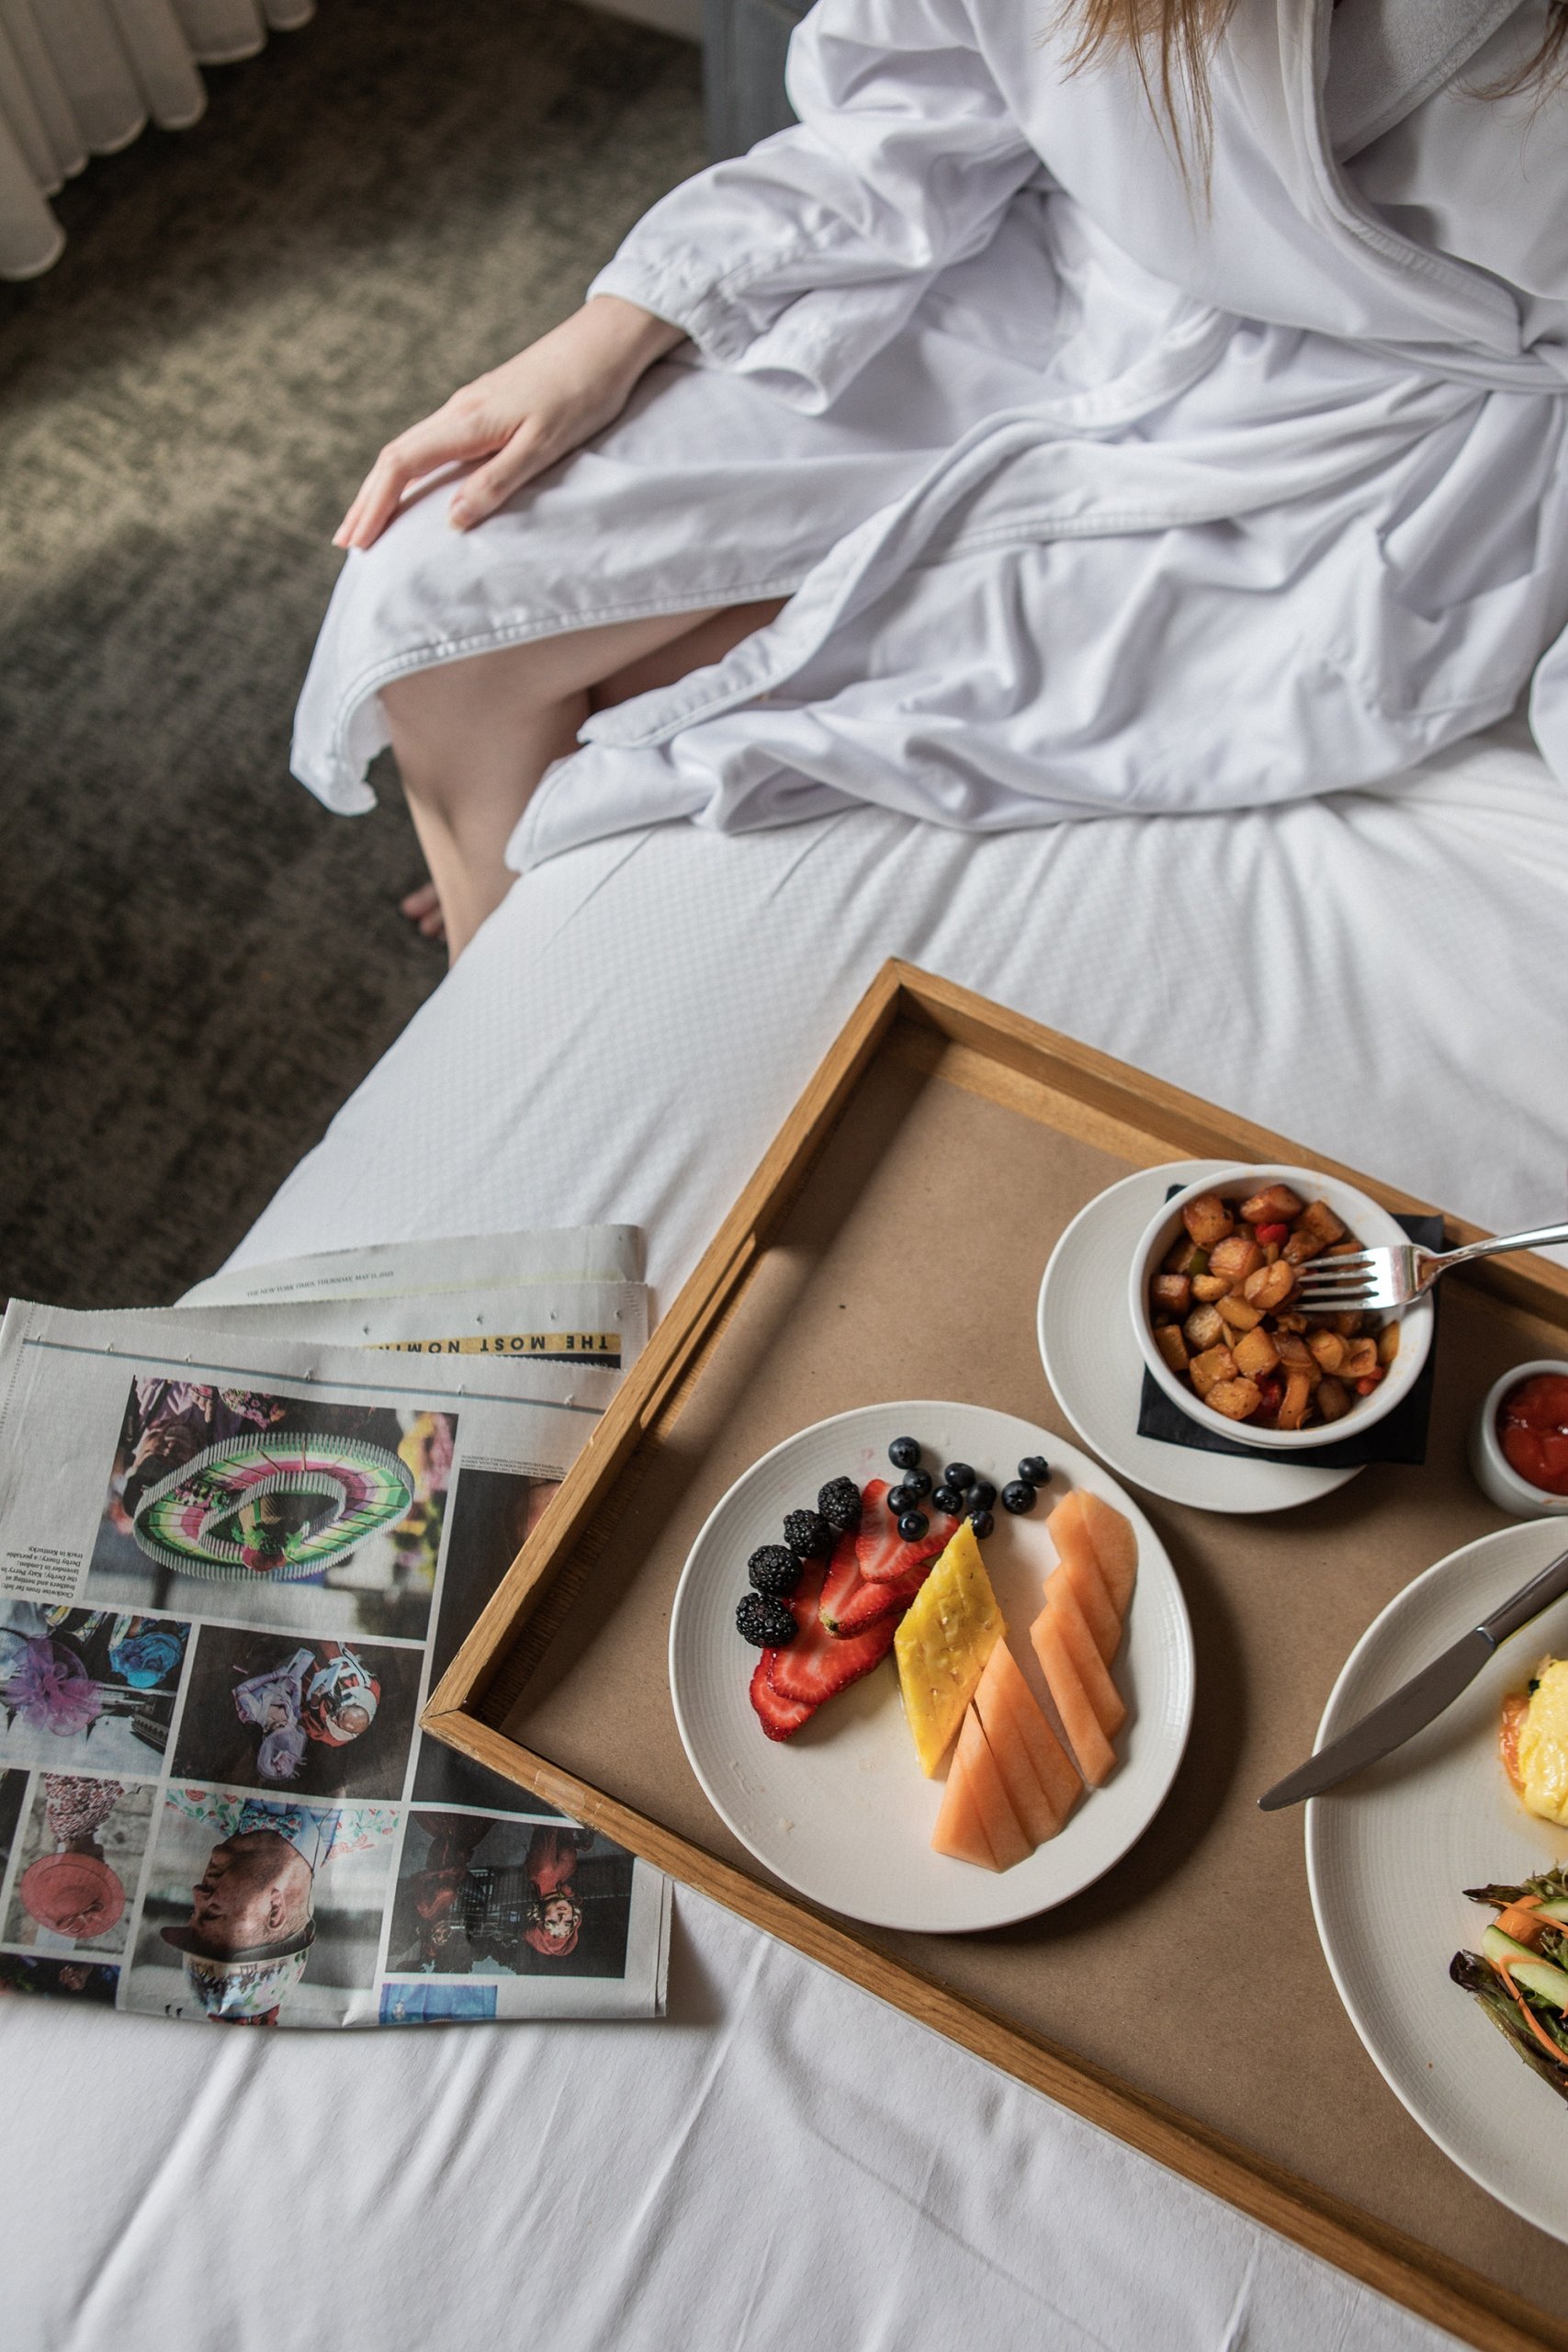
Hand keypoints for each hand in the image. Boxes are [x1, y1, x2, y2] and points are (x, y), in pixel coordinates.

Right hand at [333, 296, 685, 549]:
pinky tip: (413, 487)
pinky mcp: (486, 406)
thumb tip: (452, 520)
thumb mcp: (544, 446)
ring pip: (411, 448)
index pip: (402, 465)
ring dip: (385, 487)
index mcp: (468, 421)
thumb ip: (498, 482)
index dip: (376, 505)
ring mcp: (471, 405)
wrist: (606, 342)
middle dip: (367, 500)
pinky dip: (411, 471)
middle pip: (395, 457)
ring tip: (369, 522)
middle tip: (347, 542)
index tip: (359, 542)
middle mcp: (459, 410)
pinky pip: (433, 443)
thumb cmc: (583, 393)